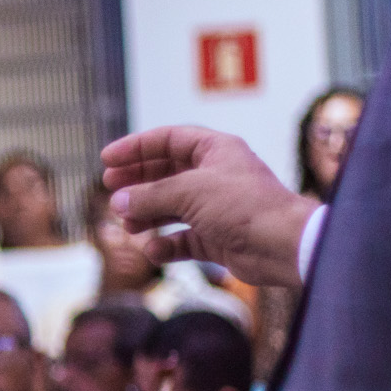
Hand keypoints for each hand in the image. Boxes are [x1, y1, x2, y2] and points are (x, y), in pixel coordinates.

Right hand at [99, 126, 315, 287]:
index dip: (136, 148)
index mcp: (216, 151)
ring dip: (146, 215)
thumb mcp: (188, 191)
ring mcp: (217, 208)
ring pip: (171, 207)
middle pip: (166, 173)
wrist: (282, 245)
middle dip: (137, 182)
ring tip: (127, 224)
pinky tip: (154, 250)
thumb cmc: (244, 207)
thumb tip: (118, 202)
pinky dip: (166, 245)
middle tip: (110, 190)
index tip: (107, 160)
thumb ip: (148, 195)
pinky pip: (183, 239)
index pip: (169, 140)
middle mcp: (216, 176)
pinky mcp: (218, 238)